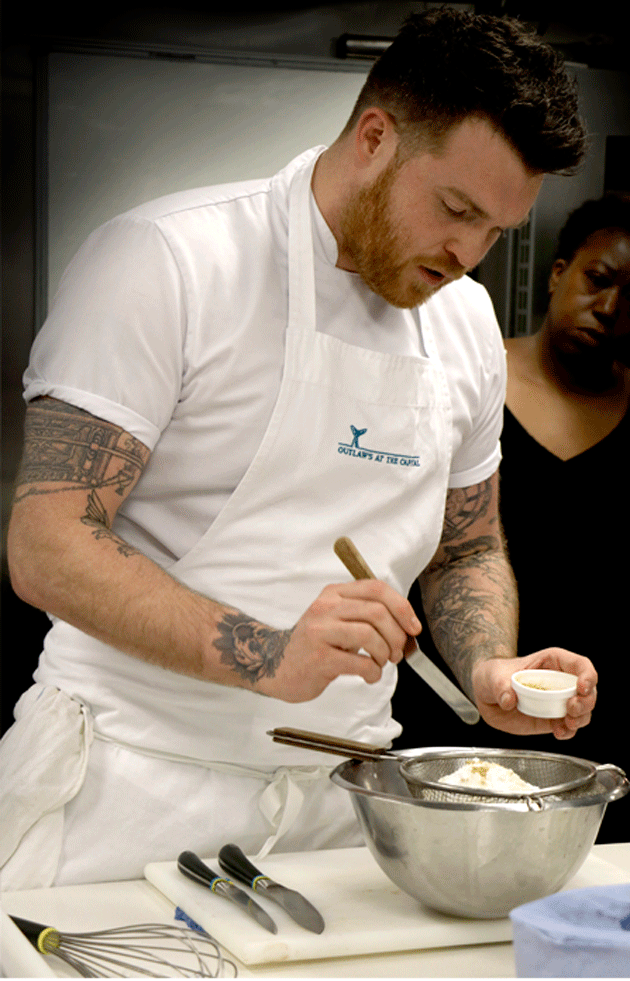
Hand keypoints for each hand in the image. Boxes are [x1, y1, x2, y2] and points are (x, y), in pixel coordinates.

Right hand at [257, 579, 420, 701]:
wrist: (276, 665)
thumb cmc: (315, 644)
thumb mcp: (336, 619)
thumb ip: (365, 615)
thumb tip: (406, 625)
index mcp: (333, 594)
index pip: (376, 588)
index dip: (402, 607)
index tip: (413, 627)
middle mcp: (325, 608)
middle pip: (377, 612)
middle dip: (396, 636)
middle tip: (396, 652)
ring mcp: (320, 632)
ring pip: (370, 635)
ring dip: (385, 653)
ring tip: (380, 663)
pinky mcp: (319, 658)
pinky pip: (360, 662)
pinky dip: (373, 672)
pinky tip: (369, 676)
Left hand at [471, 648, 596, 739]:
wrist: (487, 693)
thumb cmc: (495, 675)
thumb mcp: (494, 676)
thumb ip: (501, 687)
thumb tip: (509, 701)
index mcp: (552, 662)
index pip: (580, 665)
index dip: (587, 675)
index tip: (582, 688)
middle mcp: (560, 682)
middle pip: (588, 691)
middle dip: (585, 702)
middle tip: (571, 709)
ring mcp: (558, 702)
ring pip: (583, 711)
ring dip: (580, 719)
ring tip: (567, 723)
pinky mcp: (552, 719)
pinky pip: (569, 727)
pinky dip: (568, 732)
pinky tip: (558, 732)